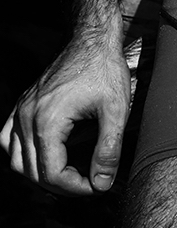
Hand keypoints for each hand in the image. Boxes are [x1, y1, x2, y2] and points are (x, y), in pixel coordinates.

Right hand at [0, 34, 130, 195]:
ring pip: (16, 160)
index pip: (52, 175)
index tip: (97, 186)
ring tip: (68, 174)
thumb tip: (102, 184)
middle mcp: (27, 117)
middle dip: (61, 185)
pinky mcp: (22, 104)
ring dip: (39, 174)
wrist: (92, 39)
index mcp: (48, 122)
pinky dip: (21, 154)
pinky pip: (7, 139)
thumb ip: (109, 150)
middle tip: (88, 182)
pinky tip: (42, 155)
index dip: (76, 188)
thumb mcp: (115, 110)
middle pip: (32, 172)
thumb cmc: (105, 69)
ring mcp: (21, 110)